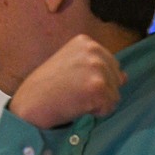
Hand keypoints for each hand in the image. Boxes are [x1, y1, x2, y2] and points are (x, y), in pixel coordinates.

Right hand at [9, 34, 126, 128]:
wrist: (30, 104)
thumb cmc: (45, 87)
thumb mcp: (71, 66)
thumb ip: (96, 67)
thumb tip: (125, 77)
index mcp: (85, 42)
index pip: (110, 64)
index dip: (94, 79)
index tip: (72, 82)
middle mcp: (93, 50)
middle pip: (116, 78)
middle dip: (99, 91)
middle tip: (73, 92)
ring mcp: (96, 68)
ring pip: (115, 94)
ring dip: (97, 103)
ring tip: (74, 99)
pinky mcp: (98, 87)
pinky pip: (110, 107)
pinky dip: (96, 113)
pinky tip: (77, 106)